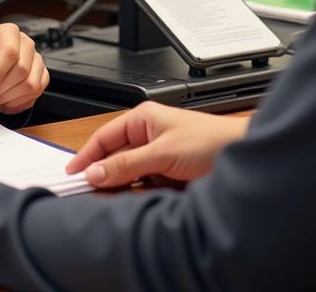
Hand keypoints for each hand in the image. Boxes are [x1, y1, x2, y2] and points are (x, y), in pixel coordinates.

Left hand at [0, 23, 48, 112]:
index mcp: (10, 32)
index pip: (11, 52)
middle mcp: (28, 44)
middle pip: (22, 70)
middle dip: (2, 88)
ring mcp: (37, 60)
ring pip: (31, 84)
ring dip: (10, 97)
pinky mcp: (42, 75)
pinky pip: (36, 93)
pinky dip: (19, 101)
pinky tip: (6, 99)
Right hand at [66, 102, 249, 187]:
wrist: (243, 156)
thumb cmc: (211, 142)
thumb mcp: (162, 154)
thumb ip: (127, 165)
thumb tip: (97, 173)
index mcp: (143, 118)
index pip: (105, 136)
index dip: (87, 155)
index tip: (73, 173)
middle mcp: (149, 134)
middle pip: (115, 155)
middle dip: (104, 172)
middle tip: (86, 190)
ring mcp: (159, 153)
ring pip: (129, 171)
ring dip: (122, 183)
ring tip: (109, 195)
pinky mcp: (169, 171)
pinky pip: (144, 182)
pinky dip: (138, 190)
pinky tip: (135, 197)